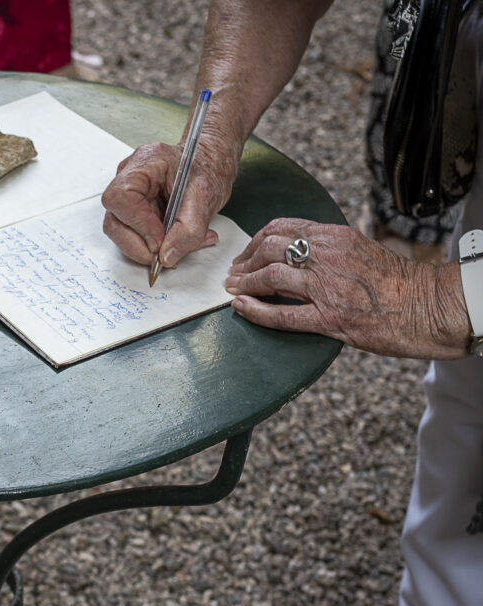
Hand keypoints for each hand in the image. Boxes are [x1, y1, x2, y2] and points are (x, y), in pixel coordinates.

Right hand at [101, 140, 232, 266]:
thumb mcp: (206, 199)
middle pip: (114, 219)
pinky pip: (129, 234)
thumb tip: (167, 256)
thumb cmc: (207, 171)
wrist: (209, 166)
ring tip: (172, 246)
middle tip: (163, 254)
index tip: (159, 241)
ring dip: (143, 247)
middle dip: (138, 244)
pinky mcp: (129, 209)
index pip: (122, 196)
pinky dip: (147, 245)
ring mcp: (126, 193)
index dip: (138, 224)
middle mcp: (130, 177)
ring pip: (118, 230)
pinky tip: (169, 241)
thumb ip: (189, 230)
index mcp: (146, 162)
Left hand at [225, 218, 470, 358]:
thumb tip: (299, 253)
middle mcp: (329, 257)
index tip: (246, 252)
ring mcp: (328, 288)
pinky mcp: (331, 318)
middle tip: (234, 273)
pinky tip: (242, 308)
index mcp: (336, 237)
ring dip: (244, 284)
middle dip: (245, 261)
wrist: (430, 307)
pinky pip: (282, 314)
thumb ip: (330, 249)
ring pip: (270, 278)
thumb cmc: (399, 283)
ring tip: (233, 290)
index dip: (256, 240)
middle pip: (270, 249)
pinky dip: (256, 311)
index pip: (283, 228)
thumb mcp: (361, 251)